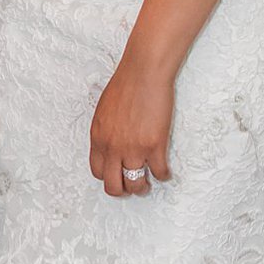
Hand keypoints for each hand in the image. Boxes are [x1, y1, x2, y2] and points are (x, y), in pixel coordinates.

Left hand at [90, 59, 173, 198]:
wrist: (143, 73)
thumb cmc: (125, 85)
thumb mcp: (104, 112)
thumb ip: (105, 132)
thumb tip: (110, 145)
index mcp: (98, 138)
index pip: (98, 172)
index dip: (108, 178)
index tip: (117, 177)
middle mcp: (113, 148)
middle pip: (113, 185)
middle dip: (123, 190)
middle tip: (132, 186)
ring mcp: (134, 149)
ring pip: (136, 184)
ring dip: (143, 187)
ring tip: (149, 182)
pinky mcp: (155, 146)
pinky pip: (160, 172)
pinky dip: (163, 176)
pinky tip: (165, 172)